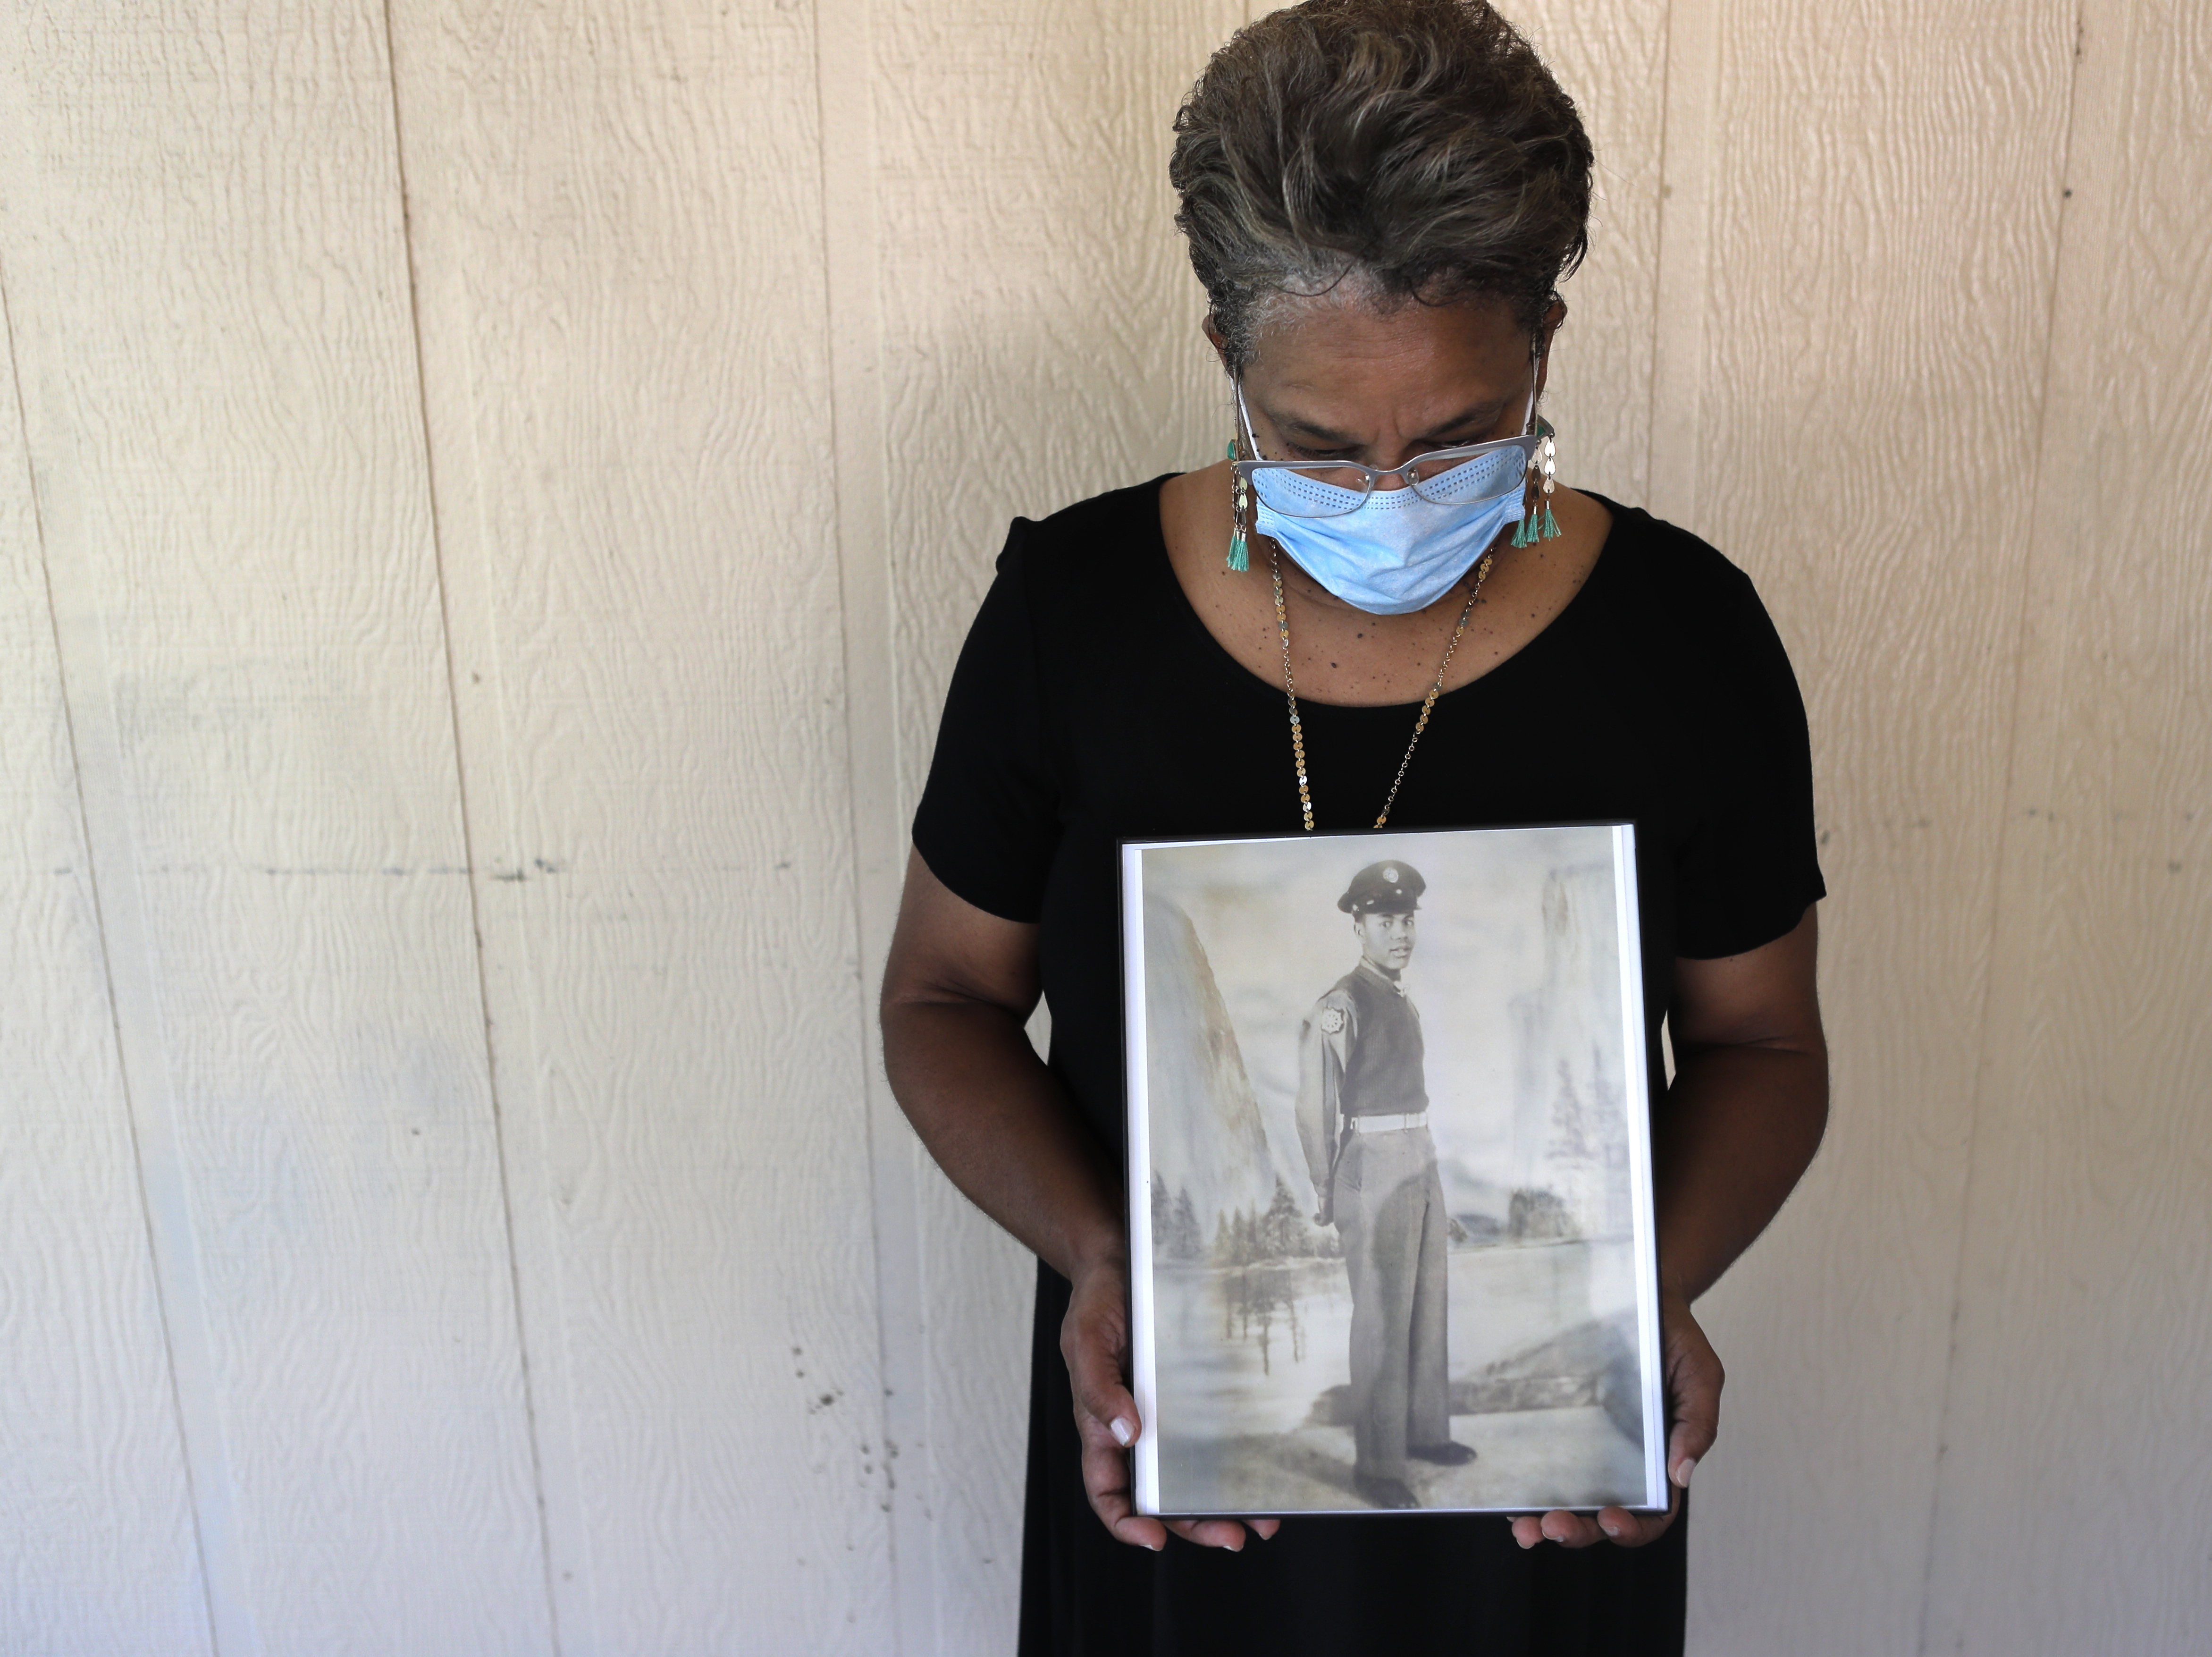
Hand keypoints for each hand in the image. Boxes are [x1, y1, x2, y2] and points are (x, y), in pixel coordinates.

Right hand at [1060, 1249, 1280, 1551]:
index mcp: (1100, 1426)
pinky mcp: (1195, 1394)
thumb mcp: (1085, 1339)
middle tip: (1232, 1537)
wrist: (1122, 1260)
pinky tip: (1261, 1469)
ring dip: (1223, 1504)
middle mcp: (1136, 1429)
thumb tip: (1124, 1431)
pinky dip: (1236, 1460)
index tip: (1155, 1538)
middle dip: (1193, 1524)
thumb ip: (1097, 1387)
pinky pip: (1214, 1437)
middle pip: (1160, 1495)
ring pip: (1193, 1476)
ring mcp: (1167, 1414)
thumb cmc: (1097, 1301)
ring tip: (1260, 1519)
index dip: (1126, 1521)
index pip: (1107, 1490)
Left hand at [1506, 1286, 1718, 1550]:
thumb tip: (1682, 1473)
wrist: (1640, 1295)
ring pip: (1567, 1500)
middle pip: (1601, 1518)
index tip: (1612, 1520)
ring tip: (1524, 1525)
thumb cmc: (1674, 1340)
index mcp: (1661, 1461)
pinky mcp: (1560, 1426)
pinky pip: (1541, 1465)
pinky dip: (1524, 1488)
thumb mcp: (1700, 1376)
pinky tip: (1507, 1495)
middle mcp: (1622, 1464)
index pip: (1652, 1514)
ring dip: (1543, 1520)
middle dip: (1578, 1531)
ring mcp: (1588, 1449)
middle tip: (1552, 1527)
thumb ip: (1697, 1424)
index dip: (1633, 1528)